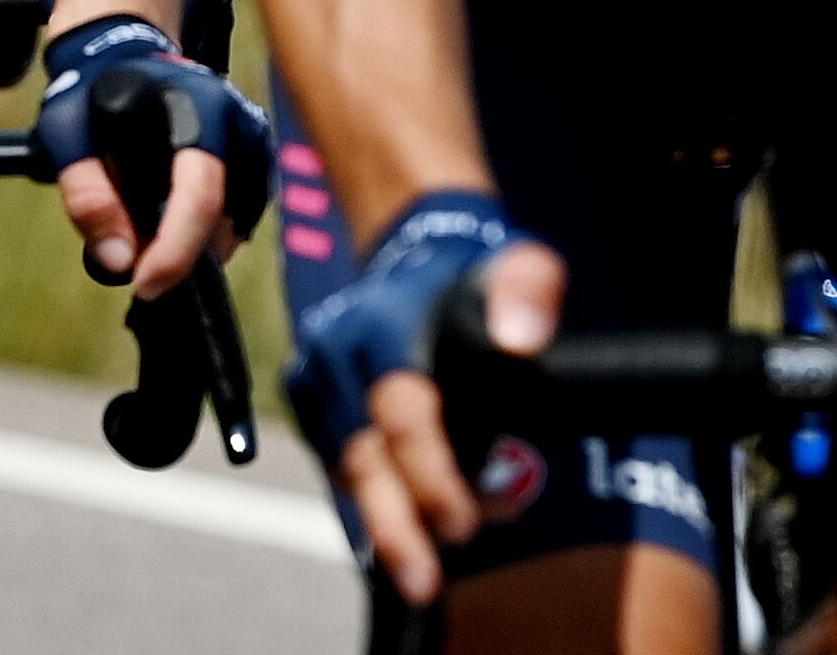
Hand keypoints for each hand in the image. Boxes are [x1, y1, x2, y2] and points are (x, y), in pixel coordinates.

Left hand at [33, 13, 272, 297]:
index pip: (199, 197)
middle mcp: (240, 125)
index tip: (143, 286)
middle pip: (220, 221)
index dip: (174, 253)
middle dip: (175, 252)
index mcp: (199, 110)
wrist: (121, 54)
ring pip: (232, 226)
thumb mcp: (66, 133)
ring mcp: (255, 143)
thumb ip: (87, 196)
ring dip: (190, 243)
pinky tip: (166, 220)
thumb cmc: (89, 90)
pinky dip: (203, 231)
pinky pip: (237, 217)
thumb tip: (118, 261)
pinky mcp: (256, 159)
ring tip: (142, 228)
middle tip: (131, 257)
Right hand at [285, 195, 550, 604]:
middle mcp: (338, 351)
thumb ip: (529, 292)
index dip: (430, 473)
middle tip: (424, 582)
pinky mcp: (307, 393)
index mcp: (384, 326)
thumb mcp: (521, 265)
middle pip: (358, 453)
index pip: (401, 411)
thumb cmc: (477, 273)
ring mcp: (315, 372)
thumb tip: (520, 342)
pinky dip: (366, 497)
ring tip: (428, 566)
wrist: (412, 253)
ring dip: (386, 517)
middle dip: (391, 524)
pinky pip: (333, 458)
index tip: (463, 524)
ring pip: (344, 463)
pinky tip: (400, 531)